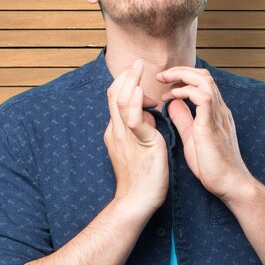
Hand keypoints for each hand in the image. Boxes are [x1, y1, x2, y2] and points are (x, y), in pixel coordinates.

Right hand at [105, 60, 168, 215]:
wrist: (136, 202)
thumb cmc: (141, 178)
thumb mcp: (139, 147)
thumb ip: (142, 129)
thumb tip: (149, 114)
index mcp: (117, 131)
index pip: (116, 100)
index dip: (125, 84)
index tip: (137, 74)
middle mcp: (117, 131)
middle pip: (114, 95)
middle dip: (126, 76)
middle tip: (137, 62)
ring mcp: (125, 137)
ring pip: (121, 102)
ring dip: (130, 81)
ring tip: (138, 67)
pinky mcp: (139, 144)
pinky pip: (134, 120)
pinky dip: (136, 103)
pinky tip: (141, 90)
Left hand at [157, 67, 250, 200]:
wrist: (230, 184)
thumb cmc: (212, 165)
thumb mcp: (193, 137)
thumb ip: (184, 119)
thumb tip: (173, 103)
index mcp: (214, 112)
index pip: (201, 82)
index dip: (182, 77)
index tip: (164, 83)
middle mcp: (219, 109)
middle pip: (203, 74)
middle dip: (180, 70)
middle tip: (161, 76)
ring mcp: (218, 116)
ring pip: (204, 80)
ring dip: (181, 76)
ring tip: (164, 81)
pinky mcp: (213, 125)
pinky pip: (202, 97)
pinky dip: (185, 91)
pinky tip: (172, 97)